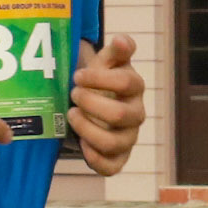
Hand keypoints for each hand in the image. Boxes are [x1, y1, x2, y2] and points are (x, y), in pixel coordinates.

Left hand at [69, 34, 147, 178]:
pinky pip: (110, 167)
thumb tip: (122, 40)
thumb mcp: (107, 62)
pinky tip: (80, 143)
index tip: (78, 76)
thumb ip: (116, 51)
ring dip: (86, 129)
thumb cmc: (101, 81)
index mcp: (135, 88)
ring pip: (112, 143)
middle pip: (118, 114)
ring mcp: (128, 139)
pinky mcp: (118, 159)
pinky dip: (93, 157)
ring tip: (71, 115)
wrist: (96, 103)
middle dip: (90, 103)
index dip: (98, 78)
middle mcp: (136, 115)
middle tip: (73, 94)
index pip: (126, 82)